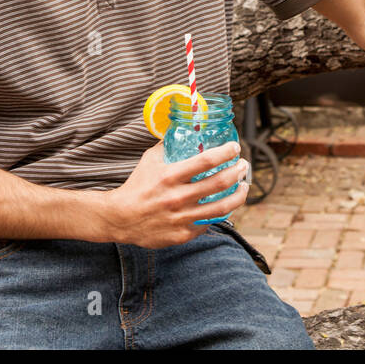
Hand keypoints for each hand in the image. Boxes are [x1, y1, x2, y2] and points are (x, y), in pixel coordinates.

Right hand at [101, 140, 249, 245]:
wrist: (120, 218)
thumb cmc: (137, 186)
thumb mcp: (150, 160)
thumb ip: (168, 146)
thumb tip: (183, 130)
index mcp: (170, 176)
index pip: (206, 161)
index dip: (226, 152)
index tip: (235, 147)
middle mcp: (177, 197)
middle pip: (219, 183)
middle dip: (237, 172)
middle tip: (243, 166)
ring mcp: (181, 218)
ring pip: (221, 207)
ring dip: (238, 195)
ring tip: (244, 187)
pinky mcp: (183, 234)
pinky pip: (208, 223)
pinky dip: (219, 213)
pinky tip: (223, 205)